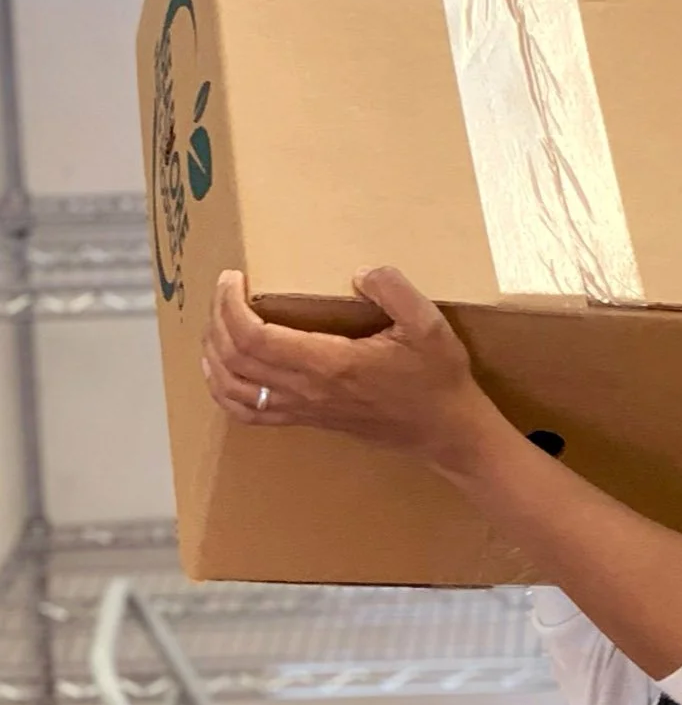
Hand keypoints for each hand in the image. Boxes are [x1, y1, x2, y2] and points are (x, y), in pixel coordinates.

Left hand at [202, 266, 499, 470]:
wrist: (445, 431)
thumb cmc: (436, 379)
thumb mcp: (428, 325)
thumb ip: (395, 290)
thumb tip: (360, 272)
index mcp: (330, 365)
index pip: (254, 337)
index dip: (230, 306)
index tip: (233, 277)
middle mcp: (308, 390)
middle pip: (233, 359)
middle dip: (217, 319)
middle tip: (225, 289)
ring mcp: (304, 409)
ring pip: (232, 388)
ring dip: (214, 353)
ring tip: (217, 322)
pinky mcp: (307, 419)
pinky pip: (247, 412)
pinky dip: (223, 390)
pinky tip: (222, 370)